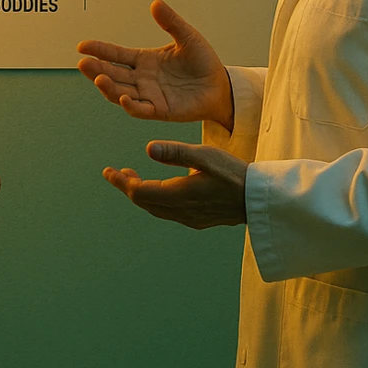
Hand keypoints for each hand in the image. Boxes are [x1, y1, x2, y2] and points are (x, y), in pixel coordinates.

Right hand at [77, 0, 233, 128]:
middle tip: (83, 63)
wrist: (220, 85)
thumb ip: (171, 22)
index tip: (82, 46)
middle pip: (112, 74)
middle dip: (96, 69)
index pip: (116, 55)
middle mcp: (141, 78)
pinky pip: (141, 109)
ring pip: (121, 92)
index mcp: (144, 60)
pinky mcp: (160, 110)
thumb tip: (156, 3)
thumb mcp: (187, 37)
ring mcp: (149, 95)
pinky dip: (131, 105)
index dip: (99, 50)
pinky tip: (124, 97)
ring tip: (99, 78)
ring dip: (108, 87)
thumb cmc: (203, 61)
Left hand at [103, 141, 247, 228]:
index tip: (108, 172)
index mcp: (178, 195)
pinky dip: (157, 199)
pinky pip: (169, 211)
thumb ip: (176, 152)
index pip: (139, 192)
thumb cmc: (235, 174)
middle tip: (117, 173)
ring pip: (156, 208)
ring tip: (134, 178)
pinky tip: (162, 188)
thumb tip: (148, 148)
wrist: (260, 200)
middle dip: (129, 187)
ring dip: (142, 193)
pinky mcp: (199, 219)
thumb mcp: (205, 156)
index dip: (121, 182)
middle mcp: (181, 211)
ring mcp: (190, 218)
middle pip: (145, 202)